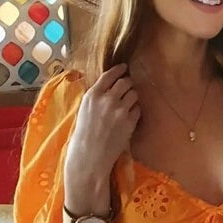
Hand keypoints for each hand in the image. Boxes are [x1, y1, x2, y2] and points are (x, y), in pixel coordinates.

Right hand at [65, 63, 140, 184]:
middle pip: (125, 82)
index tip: (124, 67)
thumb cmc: (83, 134)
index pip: (109, 75)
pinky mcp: (130, 122)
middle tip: (128, 87)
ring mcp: (120, 111)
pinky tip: (128, 117)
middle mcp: (107, 99)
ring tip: (127, 105)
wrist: (90, 155)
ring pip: (134, 94)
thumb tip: (110, 84)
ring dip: (132, 97)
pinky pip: (138, 109)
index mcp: (92, 95)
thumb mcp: (84, 109)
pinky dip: (135, 111)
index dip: (119, 70)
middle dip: (128, 83)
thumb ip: (96, 96)